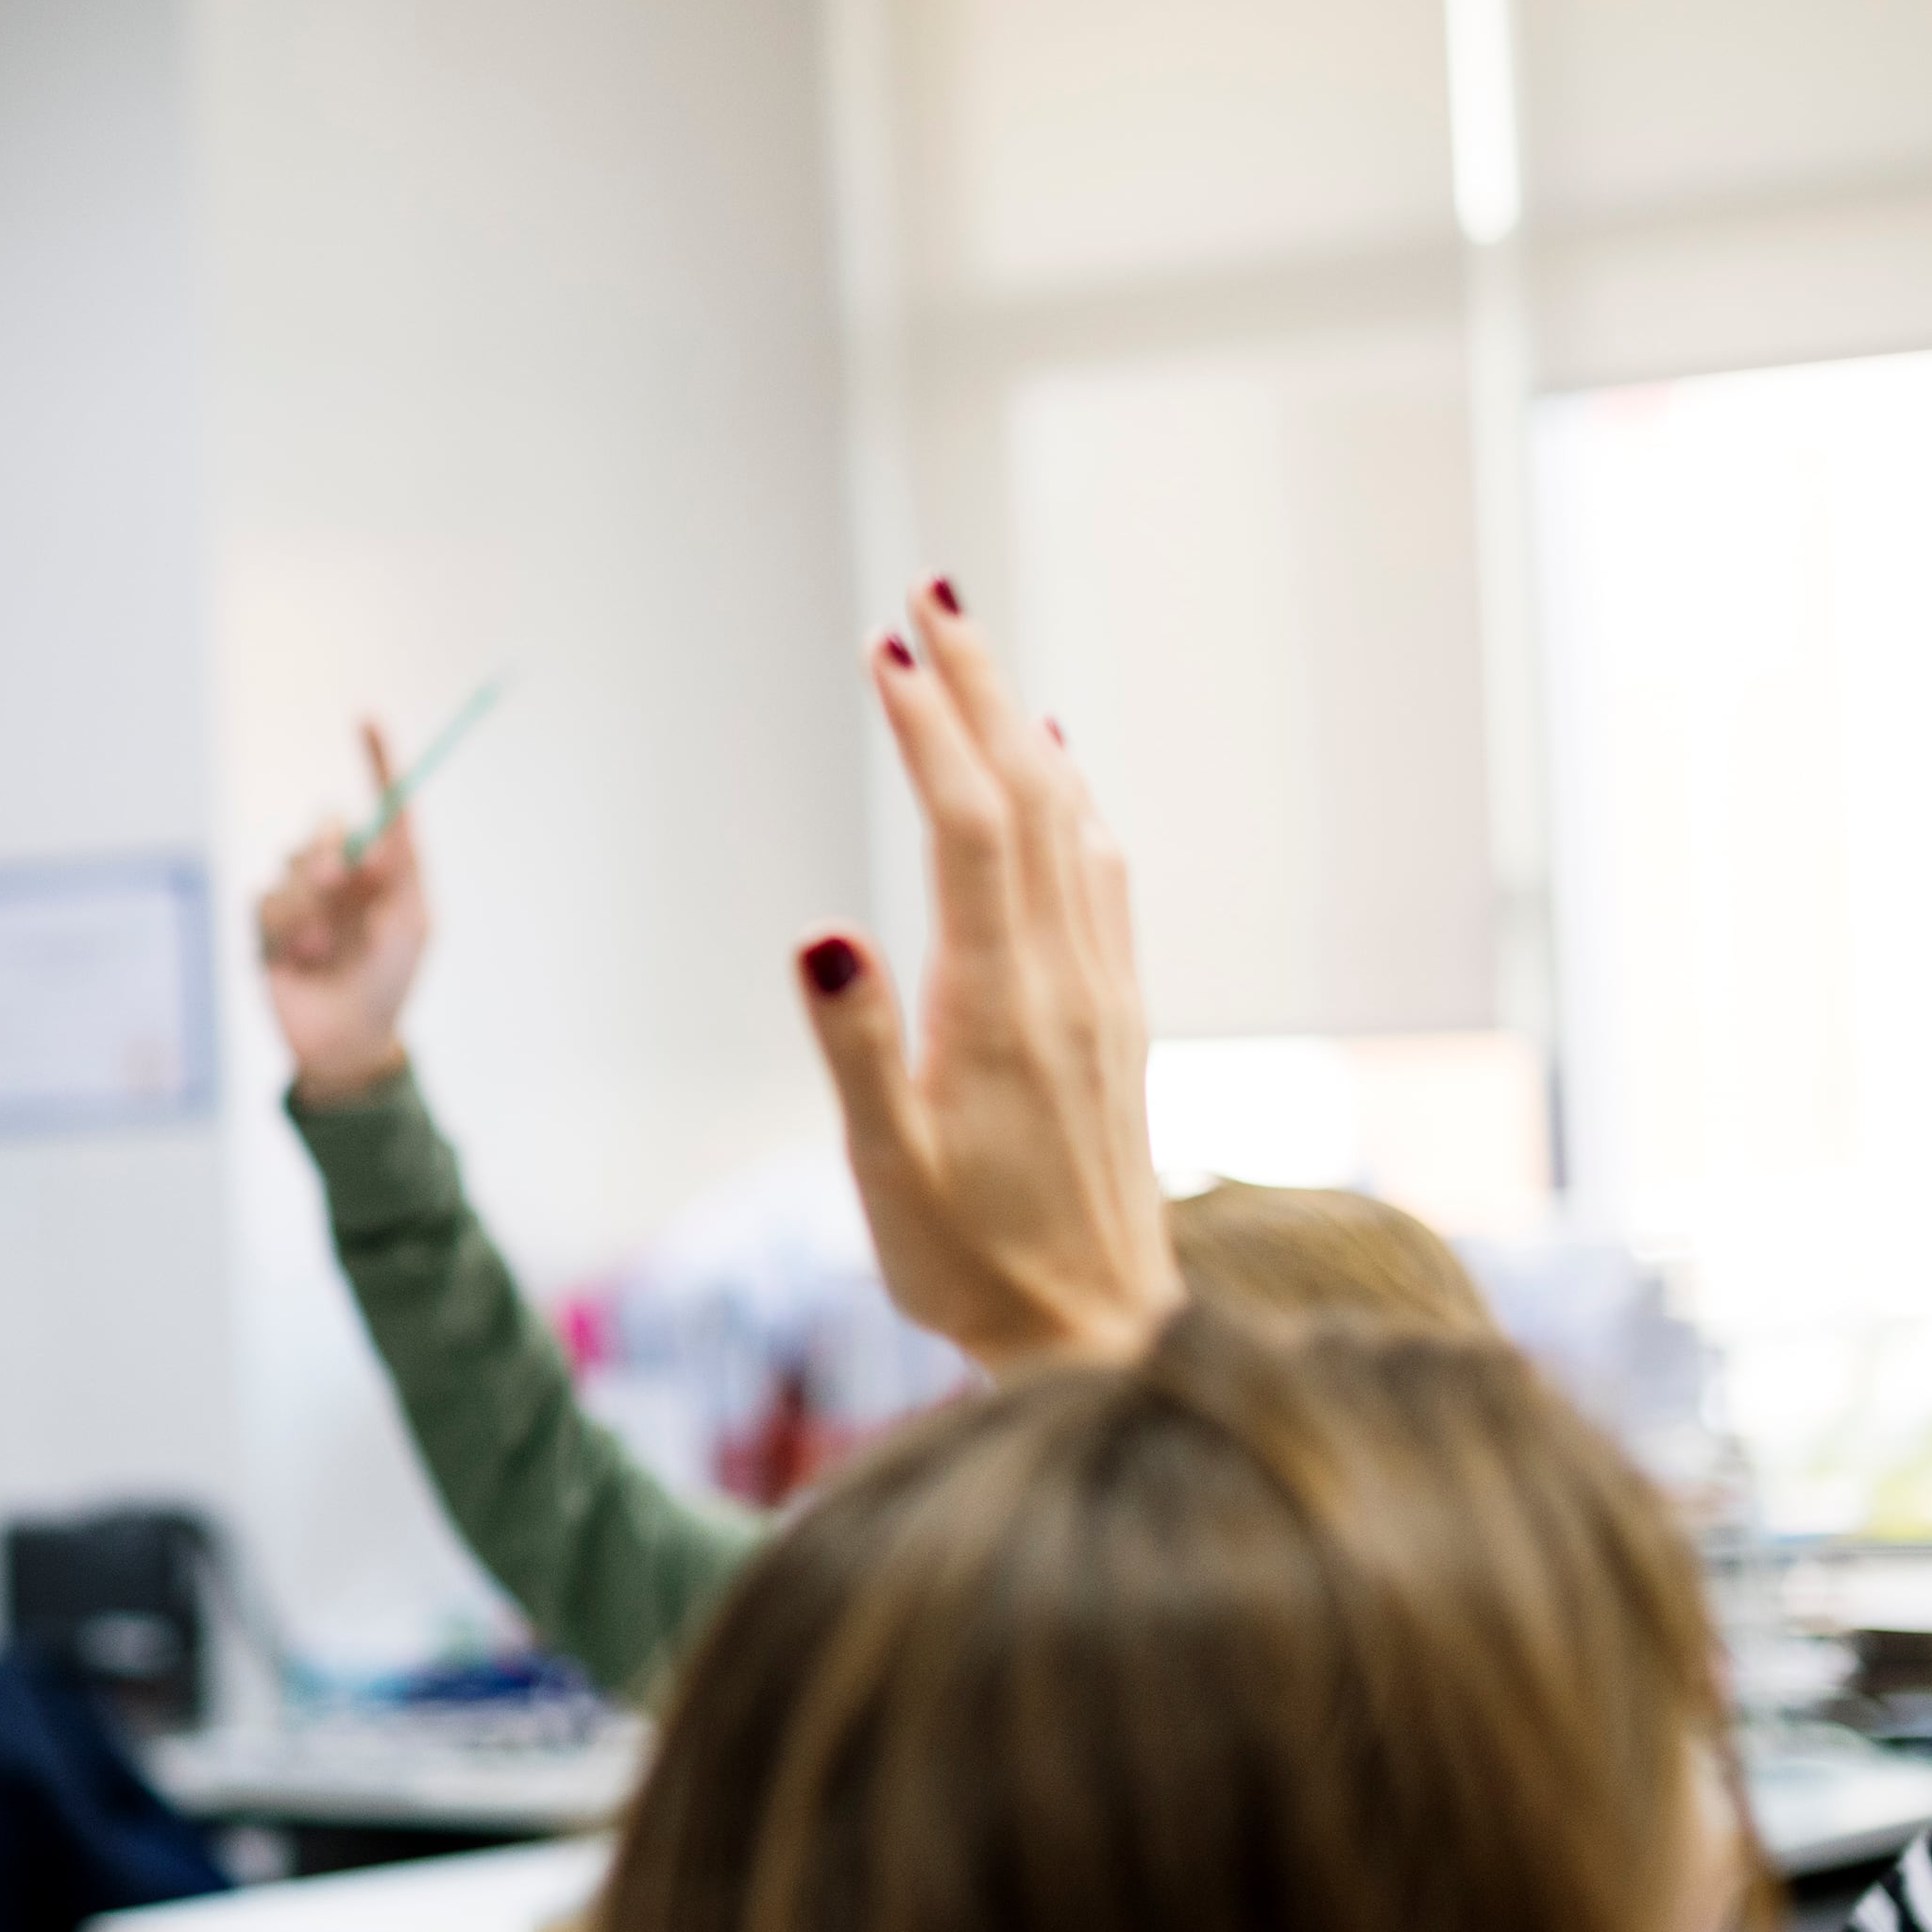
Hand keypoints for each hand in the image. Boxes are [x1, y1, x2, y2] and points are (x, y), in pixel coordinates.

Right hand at [258, 718, 431, 1102]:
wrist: (345, 1041)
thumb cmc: (392, 983)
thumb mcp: (412, 924)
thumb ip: (404, 871)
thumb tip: (380, 827)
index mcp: (385, 870)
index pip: (381, 804)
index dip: (376, 760)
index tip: (366, 721)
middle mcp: (343, 875)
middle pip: (324, 828)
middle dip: (327, 853)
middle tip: (340, 883)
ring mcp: (303, 898)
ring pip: (289, 867)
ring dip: (308, 910)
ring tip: (322, 952)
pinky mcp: (267, 924)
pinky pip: (263, 900)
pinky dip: (283, 929)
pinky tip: (298, 961)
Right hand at [792, 585, 1177, 1376]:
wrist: (1098, 1338)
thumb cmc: (971, 1265)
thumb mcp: (886, 1170)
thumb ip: (854, 1045)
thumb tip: (818, 928)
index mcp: (1002, 1005)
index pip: (971, 828)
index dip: (931, 730)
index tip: (886, 647)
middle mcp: (1066, 979)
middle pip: (1030, 797)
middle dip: (978, 688)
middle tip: (931, 594)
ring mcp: (1100, 994)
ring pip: (1070, 824)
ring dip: (1020, 727)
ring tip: (973, 652)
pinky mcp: (1113, 1020)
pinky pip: (1100, 876)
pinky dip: (1071, 801)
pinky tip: (1055, 772)